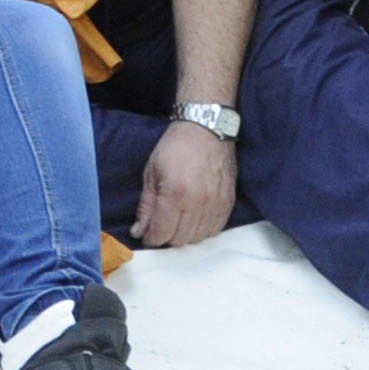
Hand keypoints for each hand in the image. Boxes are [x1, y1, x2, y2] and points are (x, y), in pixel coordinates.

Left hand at [132, 121, 237, 247]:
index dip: (150, 238)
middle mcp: (199, 204)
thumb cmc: (175, 147)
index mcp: (176, 195)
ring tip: (175, 221)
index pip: (162, 232)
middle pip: (180, 239)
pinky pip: (215, 229)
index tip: (144, 234)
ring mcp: (216, 205)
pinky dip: (202, 230)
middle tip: (159, 226)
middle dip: (165, 237)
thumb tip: (139, 230)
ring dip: (184, 235)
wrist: (206, 129)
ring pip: (198, 238)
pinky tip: (193, 219)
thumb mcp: (151, 173)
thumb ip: (146, 205)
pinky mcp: (228, 203)